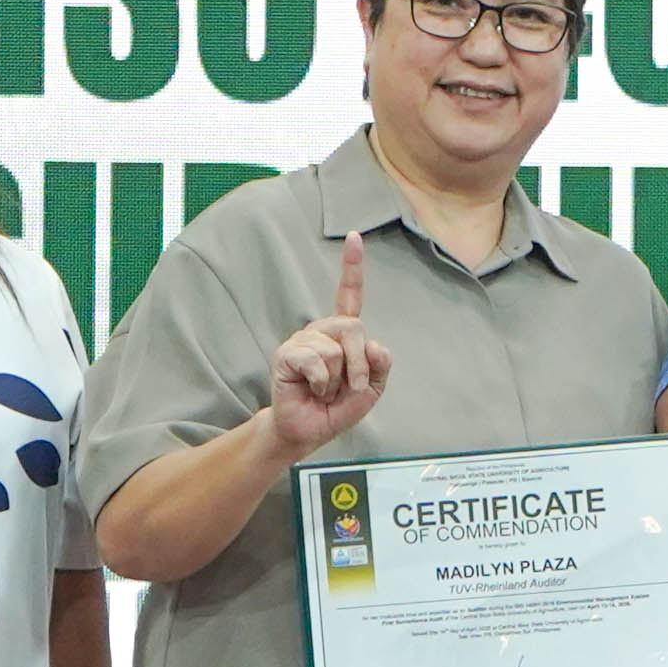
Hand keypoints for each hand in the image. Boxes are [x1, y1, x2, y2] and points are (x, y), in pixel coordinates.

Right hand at [261, 233, 396, 457]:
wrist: (309, 430)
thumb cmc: (337, 407)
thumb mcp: (372, 389)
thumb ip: (380, 366)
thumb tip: (375, 344)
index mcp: (342, 333)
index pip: (348, 294)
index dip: (352, 266)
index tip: (354, 237)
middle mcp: (321, 330)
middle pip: (354, 327)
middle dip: (359, 364)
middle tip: (350, 387)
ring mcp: (302, 340)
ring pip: (335, 349)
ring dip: (337, 380)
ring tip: (323, 390)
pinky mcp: (286, 354)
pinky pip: (315, 360)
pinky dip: (320, 382)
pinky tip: (311, 389)